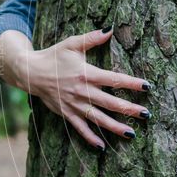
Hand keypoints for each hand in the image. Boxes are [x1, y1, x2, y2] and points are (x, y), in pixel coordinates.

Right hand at [0, 28, 150, 148]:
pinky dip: (90, 138)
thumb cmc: (53, 56)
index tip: (147, 87)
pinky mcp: (66, 113)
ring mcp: (74, 104)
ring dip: (115, 127)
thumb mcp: (72, 44)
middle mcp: (82, 91)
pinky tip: (102, 146)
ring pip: (98, 119)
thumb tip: (111, 29)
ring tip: (132, 134)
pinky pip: (80, 128)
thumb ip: (92, 38)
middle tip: (146, 115)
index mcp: (86, 74)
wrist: (29, 72)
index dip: (131, 83)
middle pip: (110, 102)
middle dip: (129, 109)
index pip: (114, 79)